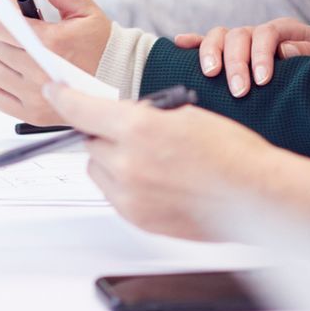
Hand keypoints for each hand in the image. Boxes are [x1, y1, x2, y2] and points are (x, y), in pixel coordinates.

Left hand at [0, 0, 113, 123]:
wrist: (119, 77)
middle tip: (26, 38)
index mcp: (53, 42)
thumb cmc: (99, 41)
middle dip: (6, 38)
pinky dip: (0, 84)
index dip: (2, 20)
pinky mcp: (31, 115)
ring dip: (2, 60)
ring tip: (24, 57)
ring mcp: (35, 97)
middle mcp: (40, 72)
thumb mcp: (82, 7)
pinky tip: (19, 76)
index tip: (14, 21)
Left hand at [45, 82, 309, 239]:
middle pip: (90, 142)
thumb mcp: (183, 114)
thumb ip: (141, 116)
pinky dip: (126, 185)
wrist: (255, 193)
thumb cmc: (231, 151)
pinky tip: (159, 179)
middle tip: (133, 132)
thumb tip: (116, 118)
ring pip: (99, 170)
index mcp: (139, 128)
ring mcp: (130, 196)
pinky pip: (114, 195)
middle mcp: (127, 164)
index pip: (81, 110)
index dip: (64, 97)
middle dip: (104, 134)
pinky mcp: (138, 219)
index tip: (54, 91)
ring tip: (152, 159)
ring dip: (113, 160)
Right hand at [172, 19, 309, 97]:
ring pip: (220, 36)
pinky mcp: (229, 50)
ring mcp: (242, 40)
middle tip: (239, 90)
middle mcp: (258, 31)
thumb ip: (309, 52)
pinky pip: (207, 41)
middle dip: (237, 63)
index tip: (262, 80)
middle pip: (239, 36)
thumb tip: (284, 52)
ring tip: (210, 74)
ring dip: (212, 53)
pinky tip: (179, 44)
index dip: (262, 55)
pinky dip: (193, 42)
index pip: (267, 34)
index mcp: (284, 29)